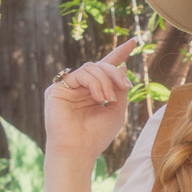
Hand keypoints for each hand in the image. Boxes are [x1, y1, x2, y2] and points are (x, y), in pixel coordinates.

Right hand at [43, 38, 139, 161]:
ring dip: (106, 81)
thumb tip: (122, 66)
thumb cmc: (97, 135)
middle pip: (101, 65)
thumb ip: (119, 89)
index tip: (134, 41)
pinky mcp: (57, 89)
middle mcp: (81, 87)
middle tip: (125, 85)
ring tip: (109, 98)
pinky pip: (81, 75)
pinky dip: (94, 83)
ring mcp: (68, 87)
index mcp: (95, 92)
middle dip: (115, 72)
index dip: (119, 53)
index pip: (106, 67)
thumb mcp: (116, 110)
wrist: (79, 149)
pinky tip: (99, 97)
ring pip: (92, 67)